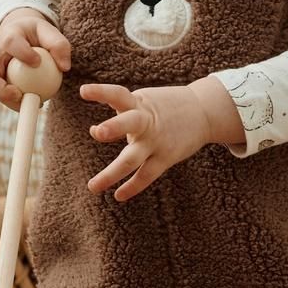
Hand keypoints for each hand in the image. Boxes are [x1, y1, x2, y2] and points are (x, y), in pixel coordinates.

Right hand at [0, 8, 70, 110]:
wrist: (18, 34)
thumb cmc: (35, 34)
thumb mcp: (48, 31)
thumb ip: (58, 45)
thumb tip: (64, 67)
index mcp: (9, 34)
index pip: (11, 43)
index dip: (22, 53)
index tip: (37, 62)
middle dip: (2, 91)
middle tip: (21, 97)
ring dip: (8, 101)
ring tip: (31, 104)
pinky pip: (0, 95)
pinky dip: (14, 102)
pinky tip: (32, 104)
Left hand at [82, 82, 214, 201]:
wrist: (204, 111)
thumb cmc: (165, 107)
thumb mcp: (144, 102)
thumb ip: (121, 117)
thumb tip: (95, 132)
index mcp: (139, 103)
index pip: (118, 94)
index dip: (101, 92)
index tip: (83, 91)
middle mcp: (147, 121)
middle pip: (130, 123)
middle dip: (114, 127)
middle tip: (98, 132)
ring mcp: (157, 141)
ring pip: (132, 159)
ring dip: (112, 173)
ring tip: (93, 187)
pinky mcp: (166, 158)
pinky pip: (146, 175)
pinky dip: (132, 187)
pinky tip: (118, 196)